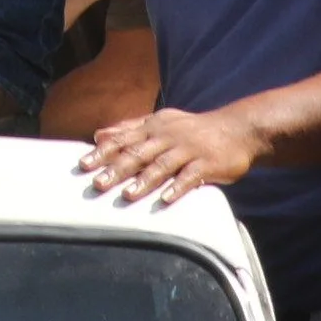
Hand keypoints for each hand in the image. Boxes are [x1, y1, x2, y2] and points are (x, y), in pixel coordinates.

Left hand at [79, 105, 263, 206]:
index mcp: (153, 127)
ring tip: (127, 195)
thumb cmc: (193, 129)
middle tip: (97, 183)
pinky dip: (178, 187)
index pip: (123, 139)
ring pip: (162, 165)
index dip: (102, 151)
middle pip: (138, 153)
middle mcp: (167, 136)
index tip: (82, 164)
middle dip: (116, 169)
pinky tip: (166, 199)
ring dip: (144, 181)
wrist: (238, 129)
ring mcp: (188, 150)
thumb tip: (98, 135)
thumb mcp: (160, 122)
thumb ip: (129, 128)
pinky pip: (191, 177)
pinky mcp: (208, 164)